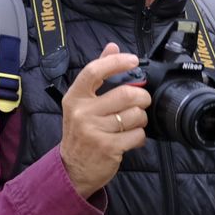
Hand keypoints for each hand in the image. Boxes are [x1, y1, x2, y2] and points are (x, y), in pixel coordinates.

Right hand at [58, 42, 150, 198]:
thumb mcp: (82, 102)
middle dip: (142, 97)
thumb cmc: (80, 131)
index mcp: (75, 97)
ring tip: (134, 122)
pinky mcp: (108, 148)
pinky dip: (139, 136)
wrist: (72, 168)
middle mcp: (82, 113)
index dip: (116, 62)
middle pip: (125, 94)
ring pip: (135, 115)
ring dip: (141, 118)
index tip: (133, 60)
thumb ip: (98, 74)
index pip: (94, 71)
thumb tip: (112, 46)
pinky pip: (137, 135)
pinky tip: (131, 138)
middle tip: (142, 101)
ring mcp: (95, 131)